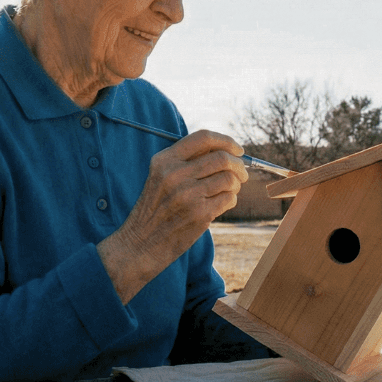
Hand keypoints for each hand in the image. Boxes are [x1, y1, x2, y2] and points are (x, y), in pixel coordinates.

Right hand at [99, 130, 246, 303]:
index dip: (227, 141)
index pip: (203, 138)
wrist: (139, 244)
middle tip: (242, 174)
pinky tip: (221, 205)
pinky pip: (229, 198)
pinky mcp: (199, 213)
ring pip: (229, 178)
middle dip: (239, 165)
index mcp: (164, 160)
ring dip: (236, 185)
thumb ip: (186, 162)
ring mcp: (188, 194)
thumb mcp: (160, 177)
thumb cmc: (155, 210)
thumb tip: (226, 152)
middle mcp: (175, 174)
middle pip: (222, 157)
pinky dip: (231, 200)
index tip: (238, 150)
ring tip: (229, 191)